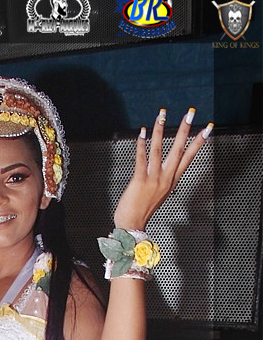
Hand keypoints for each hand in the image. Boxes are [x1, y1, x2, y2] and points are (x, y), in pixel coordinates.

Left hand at [113, 109, 210, 230]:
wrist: (132, 225)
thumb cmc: (142, 210)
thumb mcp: (159, 194)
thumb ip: (163, 180)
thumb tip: (164, 169)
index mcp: (172, 181)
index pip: (189, 157)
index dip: (199, 142)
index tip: (207, 128)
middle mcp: (165, 178)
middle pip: (178, 150)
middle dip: (185, 130)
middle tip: (190, 114)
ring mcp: (153, 179)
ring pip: (158, 150)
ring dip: (160, 131)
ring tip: (162, 116)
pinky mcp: (140, 180)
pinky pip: (141, 159)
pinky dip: (141, 145)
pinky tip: (142, 133)